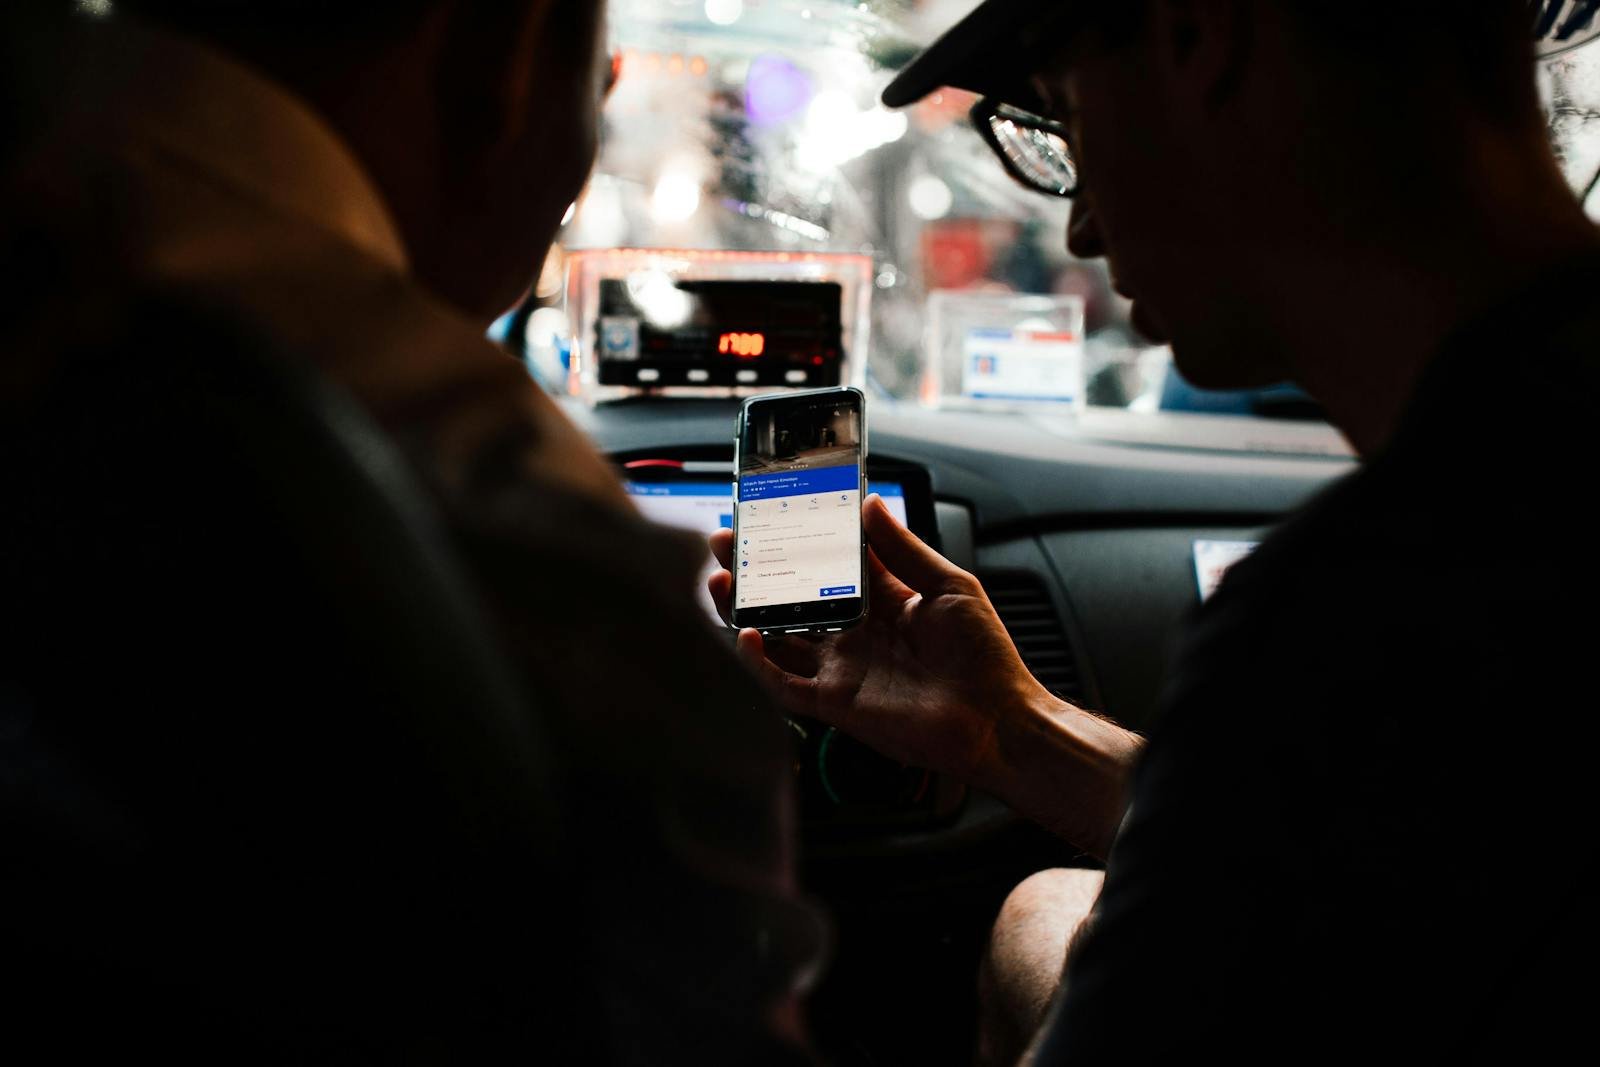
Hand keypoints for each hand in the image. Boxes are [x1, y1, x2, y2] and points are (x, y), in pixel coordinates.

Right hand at [708, 495, 1055, 788]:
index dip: (796, 543)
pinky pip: (784, 684)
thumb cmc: (985, 657)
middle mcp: (854, 636)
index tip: (770, 517)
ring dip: (744, 613)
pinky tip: (744, 635)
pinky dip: (759, 663)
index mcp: (881, 603)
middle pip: (789, 601)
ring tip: (718, 581)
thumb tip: (872, 504)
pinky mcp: (836, 703)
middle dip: (754, 573)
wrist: (997, 720)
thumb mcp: (949, 586)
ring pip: (776, 640)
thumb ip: (903, 548)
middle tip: (725, 546)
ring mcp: (841, 670)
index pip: (825, 567)